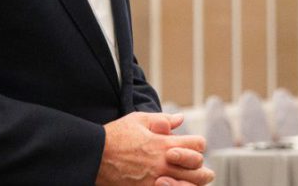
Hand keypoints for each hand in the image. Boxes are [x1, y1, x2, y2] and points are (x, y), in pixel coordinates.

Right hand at [96, 112, 213, 185]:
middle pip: (198, 169)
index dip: (198, 145)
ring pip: (188, 185)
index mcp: (164, 143)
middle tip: (203, 171)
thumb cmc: (115, 136)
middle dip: (202, 169)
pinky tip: (173, 185)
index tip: (193, 146)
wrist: (94, 156)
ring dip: (192, 183)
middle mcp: (164, 162)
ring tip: (193, 182)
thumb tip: (180, 119)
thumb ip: (162, 120)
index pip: (197, 145)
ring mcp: (156, 179)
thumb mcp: (138, 120)